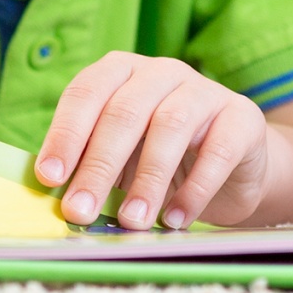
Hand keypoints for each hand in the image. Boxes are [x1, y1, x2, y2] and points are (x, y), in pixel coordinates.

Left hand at [34, 53, 271, 230]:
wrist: (234, 165)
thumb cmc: (160, 159)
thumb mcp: (120, 157)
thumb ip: (89, 167)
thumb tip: (54, 199)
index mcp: (122, 71)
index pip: (86, 93)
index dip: (65, 134)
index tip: (49, 178)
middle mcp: (162, 72)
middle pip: (125, 112)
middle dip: (98, 166)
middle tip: (81, 211)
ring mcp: (205, 90)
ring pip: (170, 126)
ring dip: (146, 179)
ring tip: (131, 221)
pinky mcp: (242, 117)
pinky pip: (217, 150)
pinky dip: (194, 189)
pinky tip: (175, 219)